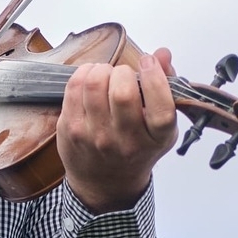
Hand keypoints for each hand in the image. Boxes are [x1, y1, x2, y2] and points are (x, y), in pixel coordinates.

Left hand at [58, 49, 177, 213]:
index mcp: (156, 139)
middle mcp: (127, 141)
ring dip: (101, 70)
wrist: (106, 183)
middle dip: (123, 72)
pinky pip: (74, 88)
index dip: (155, 77)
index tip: (148, 63)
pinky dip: (83, 73)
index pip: (161, 107)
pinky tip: (90, 78)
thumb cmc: (136, 149)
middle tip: (123, 75)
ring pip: (94, 85)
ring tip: (106, 75)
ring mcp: (96, 137)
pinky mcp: (72, 129)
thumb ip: (166, 88)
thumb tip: (162, 54)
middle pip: (123, 93)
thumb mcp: (161, 127)